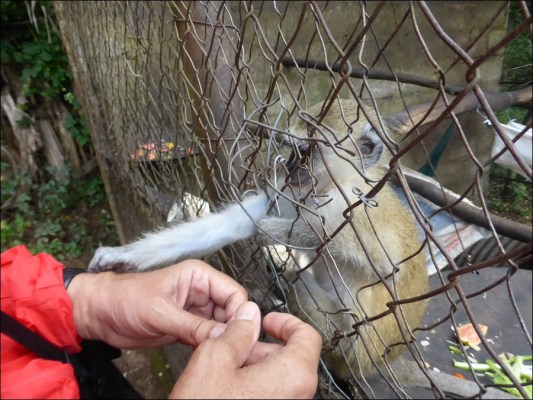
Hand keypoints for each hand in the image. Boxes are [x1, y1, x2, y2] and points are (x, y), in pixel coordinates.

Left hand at [67, 260, 247, 347]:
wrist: (101, 314)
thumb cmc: (124, 299)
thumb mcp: (160, 312)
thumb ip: (193, 325)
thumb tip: (222, 335)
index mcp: (198, 276)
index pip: (234, 293)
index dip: (239, 313)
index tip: (238, 333)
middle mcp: (201, 291)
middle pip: (232, 310)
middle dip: (232, 328)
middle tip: (230, 347)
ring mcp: (195, 310)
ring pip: (222, 325)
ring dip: (222, 339)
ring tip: (219, 352)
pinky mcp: (188, 327)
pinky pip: (208, 337)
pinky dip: (210, 345)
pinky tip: (208, 353)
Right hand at [170, 301, 321, 398]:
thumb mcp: (215, 360)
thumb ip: (237, 332)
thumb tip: (249, 316)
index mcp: (292, 375)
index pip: (307, 335)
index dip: (285, 321)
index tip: (268, 320)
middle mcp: (297, 396)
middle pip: (290, 356)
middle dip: (259, 346)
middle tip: (233, 346)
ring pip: (278, 377)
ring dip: (253, 366)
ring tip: (223, 371)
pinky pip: (271, 395)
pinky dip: (252, 385)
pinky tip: (225, 389)